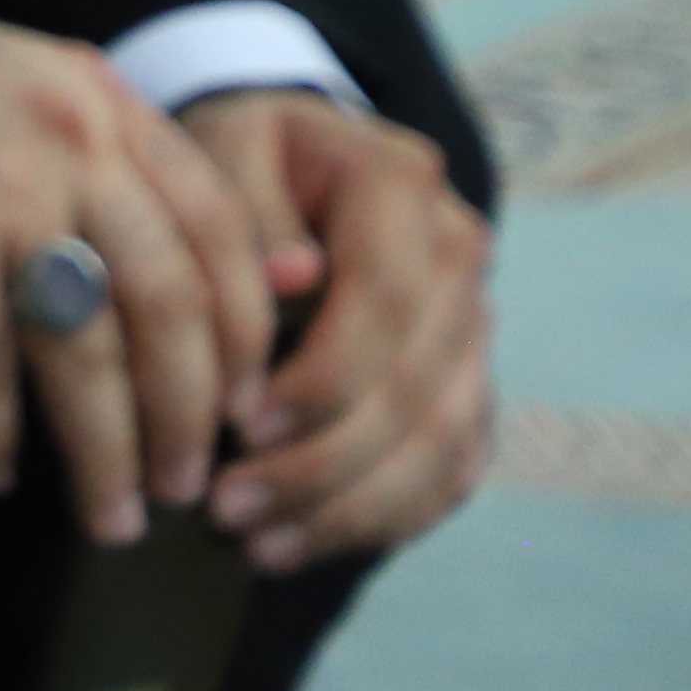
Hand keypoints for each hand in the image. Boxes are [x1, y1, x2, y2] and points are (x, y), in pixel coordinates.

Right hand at [0, 0, 275, 541]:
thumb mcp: (10, 83)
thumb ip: (106, 152)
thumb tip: (230, 258)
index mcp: (96, 98)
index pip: (218, 229)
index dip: (247, 333)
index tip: (248, 406)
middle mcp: (67, 142)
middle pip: (171, 305)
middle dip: (190, 414)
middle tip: (188, 486)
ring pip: (89, 353)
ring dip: (107, 450)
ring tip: (114, 516)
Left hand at [185, 89, 492, 571]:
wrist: (279, 159)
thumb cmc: (231, 155)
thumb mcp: (218, 145)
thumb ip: (247, 208)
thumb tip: (293, 275)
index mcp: (402, 184)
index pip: (386, 299)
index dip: (323, 374)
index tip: (242, 425)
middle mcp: (458, 256)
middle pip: (416, 387)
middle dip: (322, 462)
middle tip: (225, 508)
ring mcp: (472, 326)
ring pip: (440, 443)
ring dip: (348, 508)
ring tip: (254, 545)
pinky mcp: (464, 384)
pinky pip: (446, 471)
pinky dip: (378, 519)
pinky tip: (297, 546)